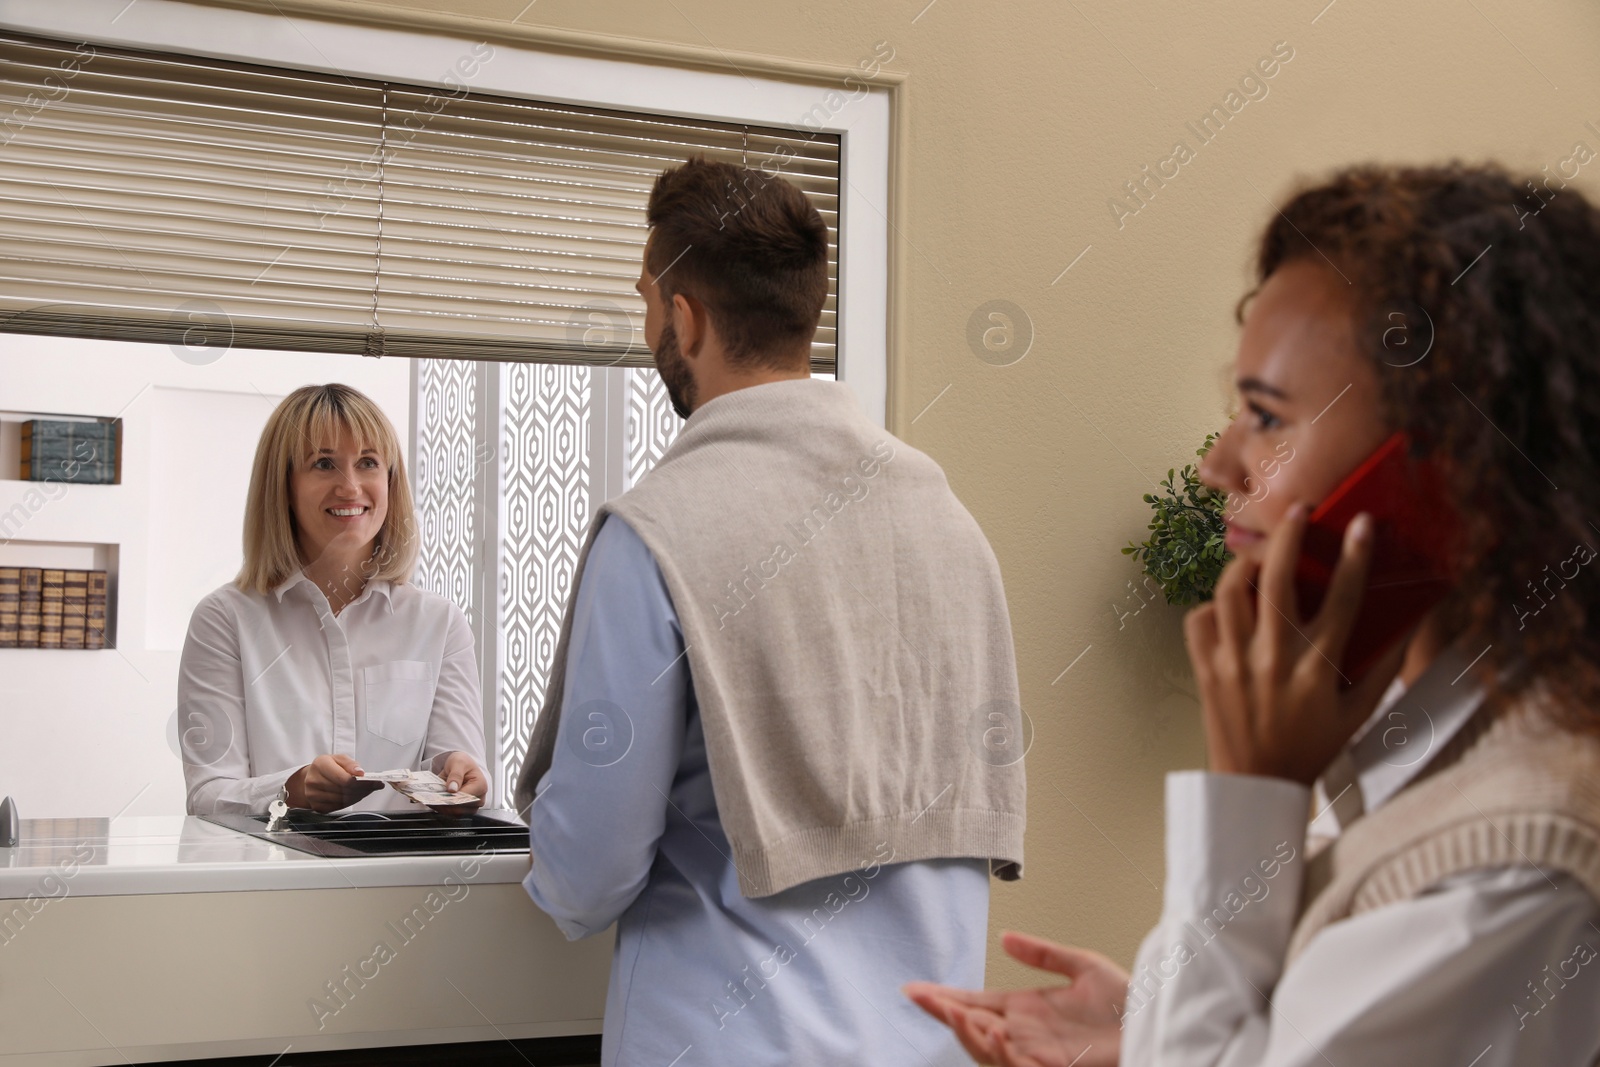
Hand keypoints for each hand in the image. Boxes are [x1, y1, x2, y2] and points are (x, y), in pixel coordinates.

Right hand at [287, 754, 383, 812]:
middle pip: (345, 790)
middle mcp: (313, 780)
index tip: (375, 781)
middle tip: (375, 786)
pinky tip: (355, 795)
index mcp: (320, 764)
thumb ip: (351, 764)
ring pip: (343, 800)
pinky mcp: (316, 806)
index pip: (344, 779)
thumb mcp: (339, 758)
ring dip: (359, 796)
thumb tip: (360, 773)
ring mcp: (313, 795)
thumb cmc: (327, 766)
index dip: (362, 782)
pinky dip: (350, 802)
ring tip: (365, 790)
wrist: (312, 777)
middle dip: (364, 789)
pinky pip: (338, 807)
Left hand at [429, 751, 488, 816]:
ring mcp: (472, 806)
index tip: (438, 796)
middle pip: (461, 808)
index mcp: (481, 786)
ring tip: (430, 801)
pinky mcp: (464, 809)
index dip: (451, 798)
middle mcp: (479, 798)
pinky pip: (452, 813)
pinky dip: (442, 809)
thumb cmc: (463, 763)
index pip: (465, 797)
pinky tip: (434, 803)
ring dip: (442, 808)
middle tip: (431, 799)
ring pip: (455, 813)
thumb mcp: (458, 763)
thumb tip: (452, 789)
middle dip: (445, 804)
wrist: (461, 765)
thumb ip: (456, 775)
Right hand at [904, 932, 1126, 1066]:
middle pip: (970, 1026)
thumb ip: (1041, 953)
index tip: (914, 988)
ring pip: (985, 1050)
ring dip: (965, 1031)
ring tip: (950, 1009)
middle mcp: (1023, 1033)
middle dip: (942, 1012)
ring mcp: (1035, 1053)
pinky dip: (999, 1051)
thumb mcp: (1081, 965)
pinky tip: (992, 1030)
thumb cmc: (1127, 1002)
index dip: (943, 996)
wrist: (1156, 1022)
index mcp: (1024, 1009)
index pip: (973, 1001)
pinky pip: (1016, 1065)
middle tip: (919, 996)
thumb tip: (1005, 938)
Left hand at [1185, 505, 1407, 784]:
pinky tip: (1232, 606)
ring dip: (1247, 563)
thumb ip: (1381, 667)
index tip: (1363, 525)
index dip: (1356, 557)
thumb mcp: (1357, 714)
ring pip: (1231, 591)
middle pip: (1279, 581)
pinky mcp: (1205, 669)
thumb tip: (1407, 623)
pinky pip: (1200, 619)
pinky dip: (1213, 605)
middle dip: (1290, 537)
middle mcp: (1273, 660)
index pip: (1343, 600)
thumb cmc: (1311, 748)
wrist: (1256, 786)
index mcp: (1316, 670)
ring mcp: (1233, 663)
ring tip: (1263, 553)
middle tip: (1300, 512)